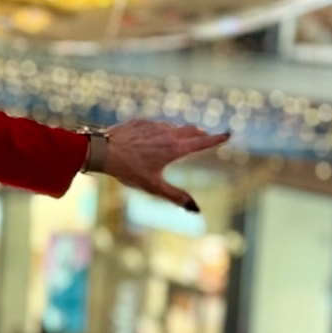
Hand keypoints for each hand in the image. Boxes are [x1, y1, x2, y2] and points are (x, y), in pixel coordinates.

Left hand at [96, 119, 228, 211]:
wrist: (103, 150)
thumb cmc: (128, 170)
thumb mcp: (154, 187)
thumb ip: (177, 197)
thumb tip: (197, 210)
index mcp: (175, 148)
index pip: (202, 142)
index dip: (217, 139)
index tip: (228, 134)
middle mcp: (168, 133)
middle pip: (191, 131)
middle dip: (200, 134)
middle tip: (206, 136)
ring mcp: (154, 126)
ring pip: (173, 127)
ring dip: (180, 132)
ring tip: (182, 137)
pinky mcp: (141, 122)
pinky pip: (156, 125)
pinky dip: (161, 130)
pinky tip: (155, 137)